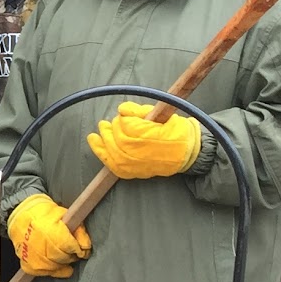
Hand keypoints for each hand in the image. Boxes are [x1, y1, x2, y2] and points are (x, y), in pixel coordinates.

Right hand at [6, 194, 90, 279]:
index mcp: (50, 231)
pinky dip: (53, 270)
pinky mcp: (27, 264)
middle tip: (72, 251)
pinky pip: (45, 273)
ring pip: (55, 267)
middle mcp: (39, 245)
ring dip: (62, 263)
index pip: (70, 247)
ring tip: (63, 255)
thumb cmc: (44, 213)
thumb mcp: (64, 215)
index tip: (81, 248)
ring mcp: (32, 257)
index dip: (79, 249)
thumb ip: (78, 230)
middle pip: (63, 258)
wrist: (20, 214)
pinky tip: (56, 264)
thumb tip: (86, 246)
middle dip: (71, 255)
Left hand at [87, 101, 201, 178]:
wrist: (186, 154)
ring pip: (111, 149)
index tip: (125, 113)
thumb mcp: (164, 115)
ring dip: (104, 137)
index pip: (128, 125)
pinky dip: (100, 151)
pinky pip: (110, 163)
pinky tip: (94, 141)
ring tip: (101, 128)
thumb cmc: (176, 132)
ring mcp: (134, 165)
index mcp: (151, 138)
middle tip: (113, 121)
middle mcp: (141, 153)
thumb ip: (141, 111)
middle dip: (113, 127)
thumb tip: (122, 110)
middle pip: (118, 137)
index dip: (124, 118)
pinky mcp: (130, 172)